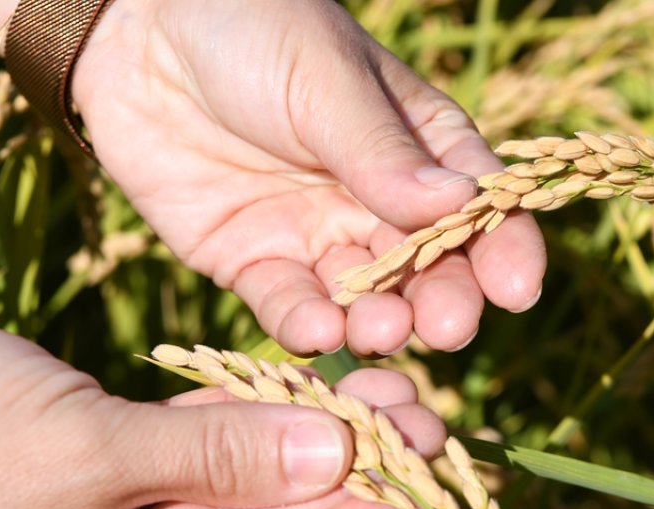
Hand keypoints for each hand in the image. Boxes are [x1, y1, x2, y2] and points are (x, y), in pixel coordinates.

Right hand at [0, 263, 445, 508]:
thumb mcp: (81, 457)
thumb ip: (214, 460)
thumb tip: (337, 457)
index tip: (425, 480)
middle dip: (339, 478)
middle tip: (419, 416)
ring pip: (237, 489)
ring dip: (304, 439)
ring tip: (385, 387)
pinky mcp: (106, 466)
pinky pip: (196, 447)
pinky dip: (247, 415)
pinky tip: (313, 379)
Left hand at [70, 0, 546, 355]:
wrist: (136, 28)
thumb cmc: (251, 26)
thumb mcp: (324, 79)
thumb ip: (381, 152)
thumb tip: (459, 208)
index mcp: (417, 145)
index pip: (477, 204)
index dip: (503, 247)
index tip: (516, 288)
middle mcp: (374, 200)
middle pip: (425, 266)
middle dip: (442, 300)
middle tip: (448, 328)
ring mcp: (314, 235)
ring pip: (362, 298)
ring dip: (377, 323)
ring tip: (381, 333)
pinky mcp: (251, 261)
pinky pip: (287, 306)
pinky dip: (304, 327)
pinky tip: (316, 333)